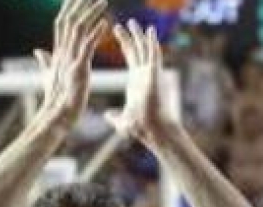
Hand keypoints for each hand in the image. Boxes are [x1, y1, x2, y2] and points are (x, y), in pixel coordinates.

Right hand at [34, 0, 109, 128]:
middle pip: (68, 21)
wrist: (57, 115)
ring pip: (78, 29)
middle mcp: (62, 52)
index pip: (62, 24)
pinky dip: (96, 33)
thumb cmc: (56, 99)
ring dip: (91, 13)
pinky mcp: (78, 68)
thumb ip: (45, 61)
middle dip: (79, 4)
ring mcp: (69, 59)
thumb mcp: (50, 76)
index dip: (69, 8)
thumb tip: (38, 51)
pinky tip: (106, 23)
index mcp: (58, 52)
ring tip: (104, 1)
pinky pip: (87, 47)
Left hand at [105, 20, 178, 143]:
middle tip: (122, 23)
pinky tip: (150, 32)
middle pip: (137, 50)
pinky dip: (152, 43)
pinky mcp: (155, 75)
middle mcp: (144, 74)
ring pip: (145, 50)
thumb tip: (107, 115)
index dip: (125, 44)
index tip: (117, 33)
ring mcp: (150, 74)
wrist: (150, 129)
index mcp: (136, 80)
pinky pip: (154, 56)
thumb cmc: (140, 126)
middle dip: (130, 36)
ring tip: (133, 22)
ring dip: (140, 35)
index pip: (130, 57)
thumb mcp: (122, 119)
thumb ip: (115, 116)